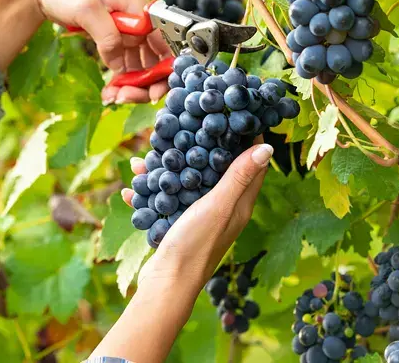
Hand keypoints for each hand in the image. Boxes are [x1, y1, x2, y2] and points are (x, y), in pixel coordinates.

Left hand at [18, 0, 170, 103]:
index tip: (152, 91)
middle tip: (125, 98)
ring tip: (112, 96)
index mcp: (141, 11)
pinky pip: (124, 67)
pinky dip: (120, 82)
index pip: (166, 44)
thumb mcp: (87, 9)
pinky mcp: (113, 43)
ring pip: (141, 68)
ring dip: (131, 87)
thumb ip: (107, 36)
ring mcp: (127, 35)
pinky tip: (109, 91)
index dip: (165, 70)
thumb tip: (119, 65)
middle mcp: (139, 24)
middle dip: (145, 84)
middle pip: (156, 61)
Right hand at [121, 139, 273, 286]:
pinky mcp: (178, 226)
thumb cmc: (196, 244)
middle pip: (214, 170)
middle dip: (198, 148)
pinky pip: (164, 203)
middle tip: (184, 127)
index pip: (251, 164)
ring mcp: (198, 218)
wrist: (168, 283)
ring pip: (185, 184)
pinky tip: (131, 189)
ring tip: (145, 158)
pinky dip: (150, 194)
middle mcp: (222, 209)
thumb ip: (238, 177)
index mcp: (239, 204)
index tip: (233, 114)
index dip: (246, 139)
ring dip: (167, 171)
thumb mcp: (218, 205)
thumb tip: (267, 146)